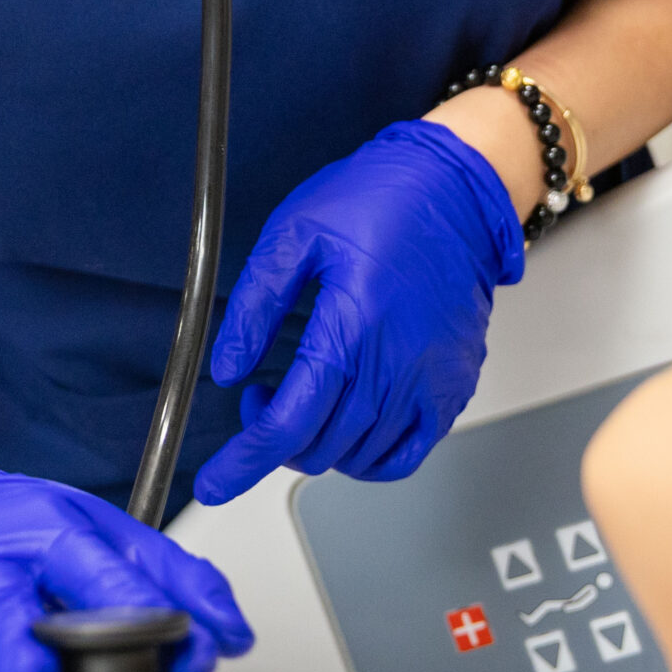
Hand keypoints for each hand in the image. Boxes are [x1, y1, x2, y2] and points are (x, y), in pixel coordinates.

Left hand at [190, 118, 524, 506]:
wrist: (455, 190)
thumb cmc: (380, 200)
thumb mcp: (295, 234)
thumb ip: (254, 306)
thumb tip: (229, 368)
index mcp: (354, 322)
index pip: (292, 419)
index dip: (246, 457)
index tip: (216, 481)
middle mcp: (398, 361)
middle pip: (322, 445)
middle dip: (274, 438)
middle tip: (261, 398)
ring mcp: (431, 380)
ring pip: (359, 455)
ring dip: (317, 444)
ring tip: (304, 399)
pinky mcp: (453, 386)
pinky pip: (407, 454)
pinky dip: (367, 458)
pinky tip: (347, 428)